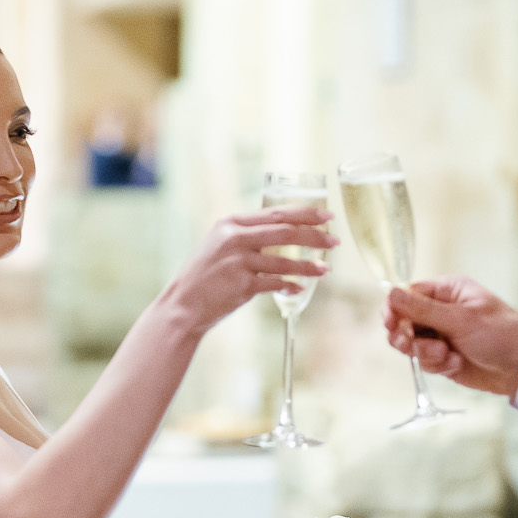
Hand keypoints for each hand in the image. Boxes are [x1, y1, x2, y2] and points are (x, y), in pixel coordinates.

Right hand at [161, 208, 336, 335]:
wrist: (182, 305)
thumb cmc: (205, 276)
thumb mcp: (220, 245)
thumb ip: (248, 236)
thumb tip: (285, 232)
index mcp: (231, 223)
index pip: (277, 213)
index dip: (306, 214)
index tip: (328, 216)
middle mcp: (234, 238)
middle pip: (285, 232)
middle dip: (315, 236)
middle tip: (335, 241)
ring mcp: (238, 262)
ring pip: (284, 261)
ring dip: (309, 265)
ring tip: (327, 268)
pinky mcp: (241, 285)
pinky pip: (275, 284)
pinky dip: (291, 286)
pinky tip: (301, 288)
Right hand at [383, 276, 517, 397]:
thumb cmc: (500, 334)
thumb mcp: (461, 319)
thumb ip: (423, 309)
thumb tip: (391, 293)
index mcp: (446, 291)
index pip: (407, 294)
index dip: (394, 309)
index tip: (392, 324)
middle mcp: (440, 311)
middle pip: (403, 321)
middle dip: (406, 336)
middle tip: (410, 344)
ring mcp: (441, 335)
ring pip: (412, 345)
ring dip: (426, 353)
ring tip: (447, 355)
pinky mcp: (443, 357)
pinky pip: (425, 362)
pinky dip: (438, 365)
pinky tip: (457, 363)